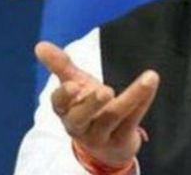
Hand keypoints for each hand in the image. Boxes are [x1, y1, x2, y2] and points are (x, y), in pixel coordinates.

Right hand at [35, 41, 159, 165]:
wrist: (108, 146)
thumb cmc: (88, 109)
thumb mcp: (75, 87)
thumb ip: (61, 66)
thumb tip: (40, 45)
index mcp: (66, 111)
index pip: (59, 104)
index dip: (64, 96)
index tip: (73, 85)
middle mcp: (80, 126)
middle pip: (82, 117)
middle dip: (92, 104)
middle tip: (106, 91)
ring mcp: (101, 135)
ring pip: (114, 117)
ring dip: (131, 98)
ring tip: (148, 78)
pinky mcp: (121, 139)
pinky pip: (133, 120)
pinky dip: (143, 101)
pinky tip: (150, 84)